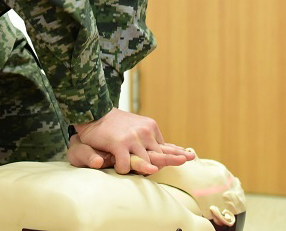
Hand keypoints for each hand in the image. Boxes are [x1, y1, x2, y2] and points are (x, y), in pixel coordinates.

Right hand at [67, 108, 193, 174]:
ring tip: (146, 172)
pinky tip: (119, 168)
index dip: (177, 153)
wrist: (95, 113)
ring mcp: (133, 139)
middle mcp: (145, 133)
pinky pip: (125, 165)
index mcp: (151, 128)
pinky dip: (122, 170)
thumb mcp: (138, 127)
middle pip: (161, 154)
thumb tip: (169, 147)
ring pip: (145, 163)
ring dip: (143, 169)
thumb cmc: (116, 125)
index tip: (189, 156)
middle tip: (185, 160)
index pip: (166, 145)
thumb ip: (150, 139)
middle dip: (172, 159)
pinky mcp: (120, 144)